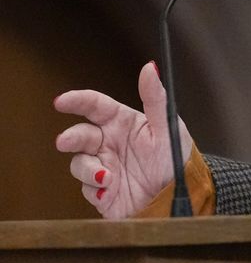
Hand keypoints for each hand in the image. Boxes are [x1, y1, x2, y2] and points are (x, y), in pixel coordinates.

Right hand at [54, 62, 193, 218]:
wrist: (178, 195)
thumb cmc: (175, 157)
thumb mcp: (167, 126)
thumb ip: (155, 97)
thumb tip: (149, 67)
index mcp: (122, 122)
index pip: (95, 106)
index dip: (77, 100)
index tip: (61, 101)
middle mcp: (108, 142)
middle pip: (79, 134)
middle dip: (70, 137)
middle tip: (65, 141)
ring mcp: (103, 166)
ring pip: (79, 163)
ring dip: (88, 169)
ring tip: (108, 177)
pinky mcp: (101, 191)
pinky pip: (87, 188)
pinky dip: (96, 189)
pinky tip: (110, 191)